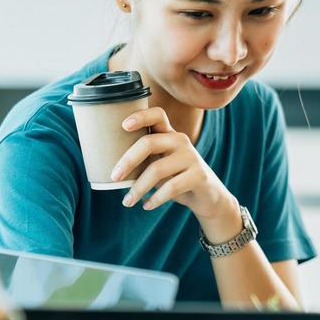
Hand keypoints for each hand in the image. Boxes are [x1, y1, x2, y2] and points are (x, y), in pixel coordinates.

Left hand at [109, 107, 239, 239]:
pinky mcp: (199, 175)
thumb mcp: (159, 164)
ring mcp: (191, 157)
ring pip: (157, 169)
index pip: (157, 114)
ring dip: (139, 188)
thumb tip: (111, 169)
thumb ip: (143, 160)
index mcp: (169, 134)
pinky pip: (171, 187)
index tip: (123, 125)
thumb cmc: (176, 178)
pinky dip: (156, 198)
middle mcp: (181, 141)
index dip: (140, 116)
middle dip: (127, 160)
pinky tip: (147, 205)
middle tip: (114, 177)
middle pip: (149, 142)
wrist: (208, 196)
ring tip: (127, 201)